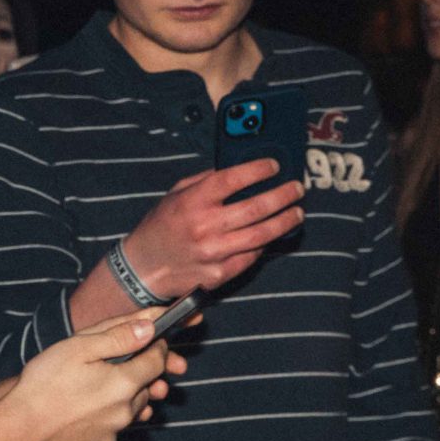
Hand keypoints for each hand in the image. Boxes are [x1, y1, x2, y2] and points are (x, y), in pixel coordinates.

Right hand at [3, 310, 186, 440]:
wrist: (17, 431)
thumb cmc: (43, 385)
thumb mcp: (78, 348)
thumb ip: (118, 336)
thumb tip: (149, 327)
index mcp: (124, 384)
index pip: (158, 361)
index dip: (157, 347)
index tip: (151, 340)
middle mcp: (124, 413)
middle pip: (145, 389)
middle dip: (137, 375)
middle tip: (115, 364)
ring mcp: (110, 435)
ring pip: (127, 412)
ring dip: (120, 399)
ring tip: (93, 389)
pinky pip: (106, 431)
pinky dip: (100, 420)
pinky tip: (78, 412)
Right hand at [119, 160, 304, 300]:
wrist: (143, 267)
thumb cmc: (161, 226)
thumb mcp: (176, 194)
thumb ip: (206, 180)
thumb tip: (240, 169)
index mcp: (193, 201)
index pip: (233, 179)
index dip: (258, 170)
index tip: (274, 166)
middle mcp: (204, 226)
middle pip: (256, 208)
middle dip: (283, 196)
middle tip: (296, 189)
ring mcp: (213, 253)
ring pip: (261, 235)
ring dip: (284, 222)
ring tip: (296, 213)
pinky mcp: (218, 274)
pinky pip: (250, 258)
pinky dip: (264, 245)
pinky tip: (271, 236)